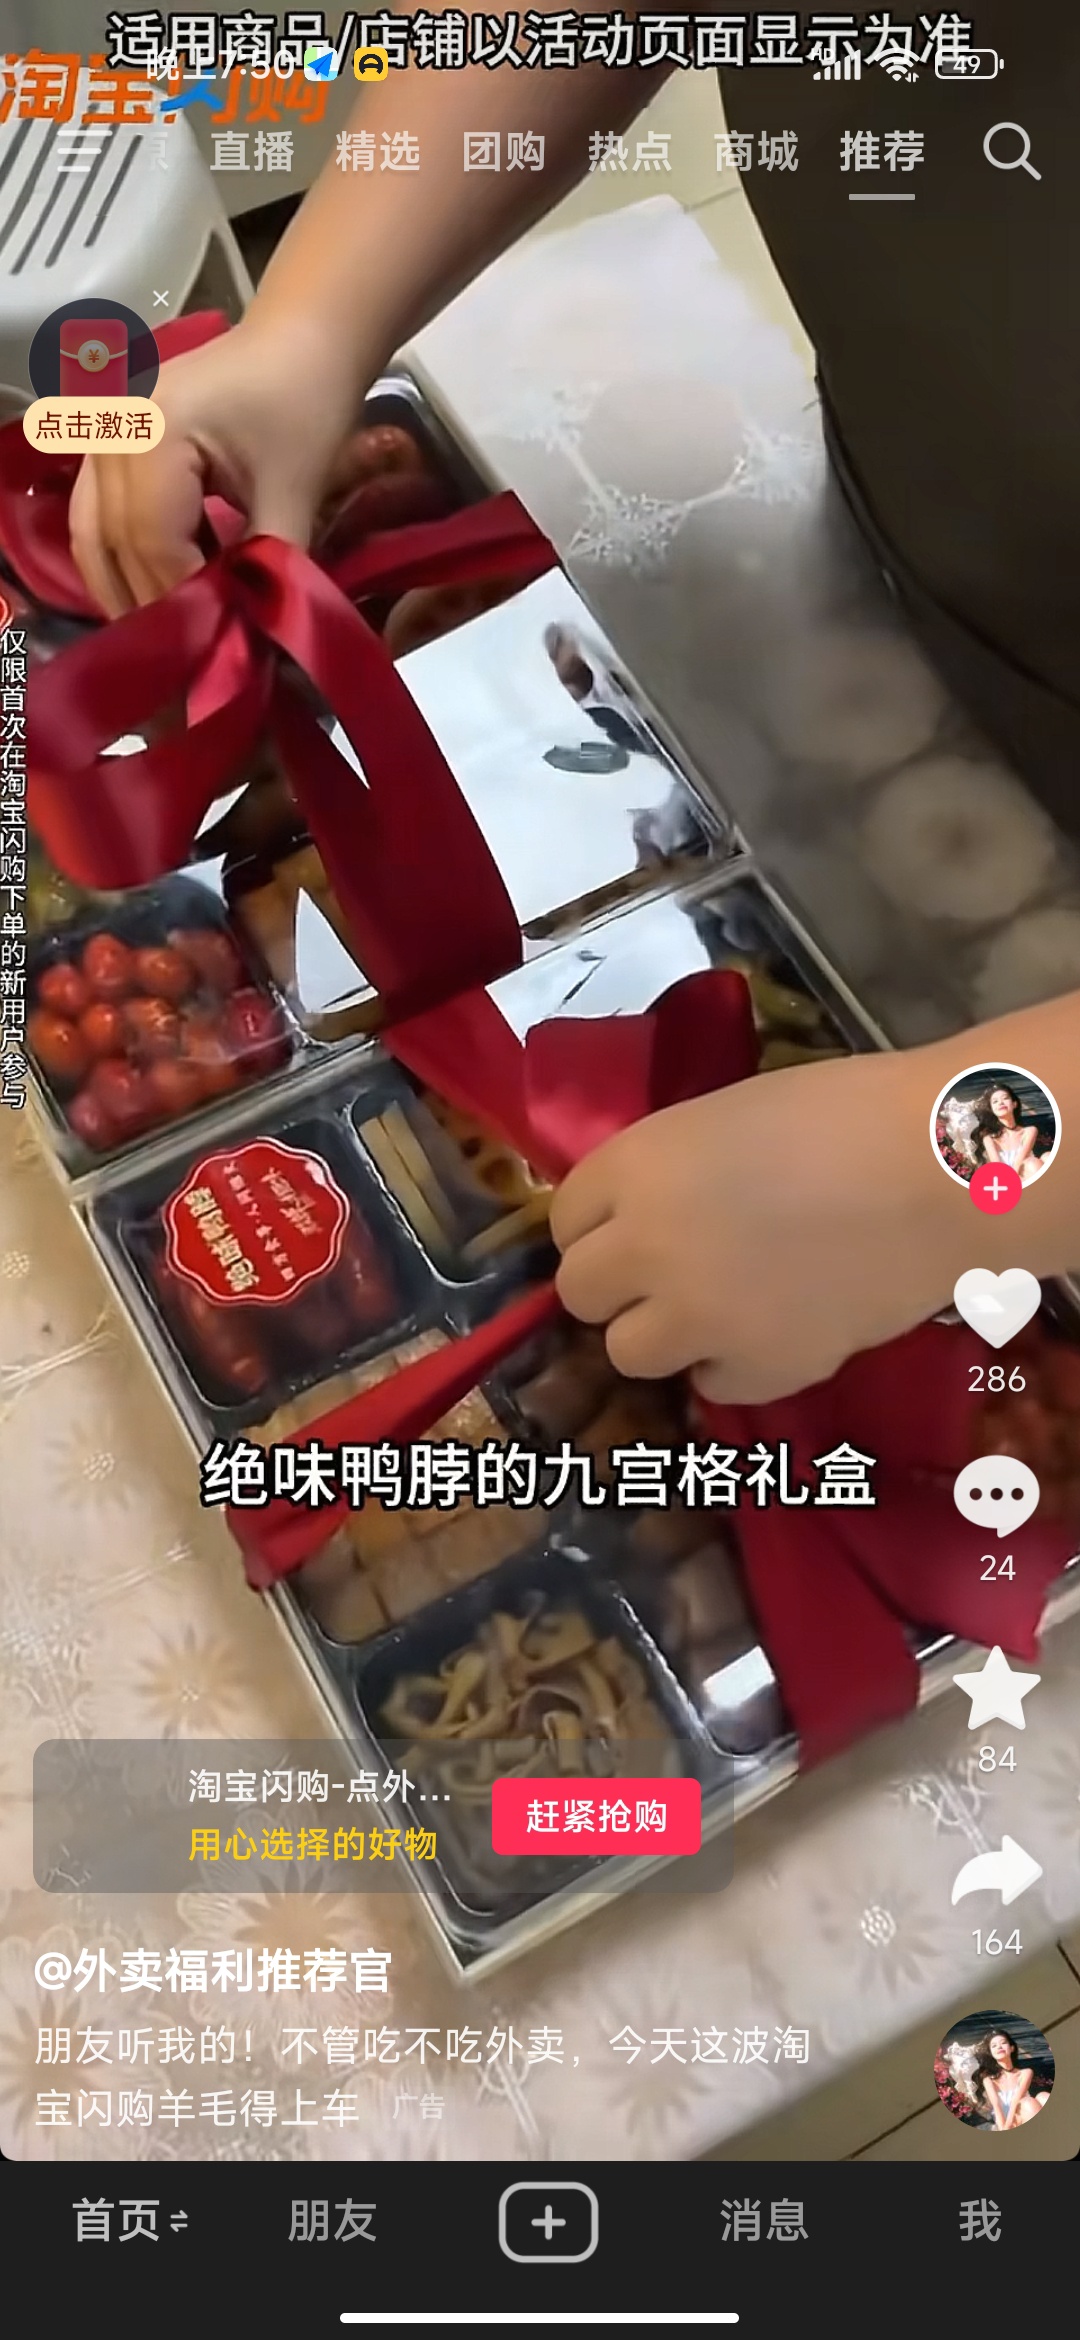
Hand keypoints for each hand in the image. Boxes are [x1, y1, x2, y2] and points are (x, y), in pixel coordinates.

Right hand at [69, 316, 361, 615]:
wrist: (301, 335)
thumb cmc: (305, 398)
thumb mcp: (296, 487)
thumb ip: (273, 562)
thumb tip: (260, 631)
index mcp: (152, 433)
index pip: (154, 541)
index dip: (185, 599)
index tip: (222, 642)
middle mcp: (112, 433)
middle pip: (116, 543)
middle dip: (157, 602)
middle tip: (196, 652)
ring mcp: (104, 436)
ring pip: (94, 534)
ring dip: (128, 588)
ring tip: (174, 633)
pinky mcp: (112, 445)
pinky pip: (100, 515)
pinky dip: (127, 558)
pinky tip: (166, 590)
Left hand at [550, 1048, 962, 1403]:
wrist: (940, 1171)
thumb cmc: (844, 1114)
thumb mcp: (723, 1118)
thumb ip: (666, 1171)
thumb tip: (638, 1216)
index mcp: (635, 1168)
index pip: (565, 1220)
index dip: (602, 1226)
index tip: (635, 1227)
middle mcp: (646, 1248)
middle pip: (581, 1292)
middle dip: (619, 1286)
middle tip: (671, 1274)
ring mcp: (697, 1318)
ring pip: (629, 1352)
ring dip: (664, 1334)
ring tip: (720, 1309)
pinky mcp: (756, 1370)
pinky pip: (711, 1384)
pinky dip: (734, 1365)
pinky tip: (777, 1329)